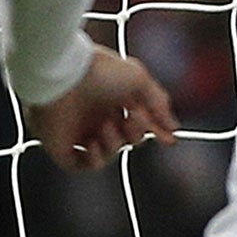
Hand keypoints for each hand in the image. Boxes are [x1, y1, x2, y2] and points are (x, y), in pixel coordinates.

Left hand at [27, 45, 179, 170]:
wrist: (64, 75)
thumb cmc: (100, 71)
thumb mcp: (140, 79)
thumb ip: (159, 103)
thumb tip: (173, 127)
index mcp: (113, 99)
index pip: (140, 121)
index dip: (156, 130)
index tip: (169, 139)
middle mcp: (97, 116)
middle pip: (128, 139)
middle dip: (136, 133)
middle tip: (133, 118)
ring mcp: (79, 132)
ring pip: (109, 152)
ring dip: (115, 143)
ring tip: (106, 127)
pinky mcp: (62, 147)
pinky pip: (84, 165)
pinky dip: (94, 160)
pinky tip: (93, 144)